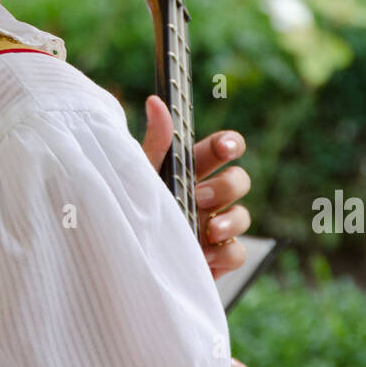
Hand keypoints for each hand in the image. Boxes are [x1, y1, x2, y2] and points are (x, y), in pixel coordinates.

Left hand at [141, 95, 250, 279]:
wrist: (121, 265)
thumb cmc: (129, 214)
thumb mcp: (141, 177)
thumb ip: (156, 143)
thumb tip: (155, 101)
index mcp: (189, 171)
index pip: (222, 148)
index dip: (230, 144)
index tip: (226, 149)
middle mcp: (205, 197)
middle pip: (240, 180)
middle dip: (226, 186)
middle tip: (199, 196)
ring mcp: (214, 229)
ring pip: (244, 215)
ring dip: (230, 220)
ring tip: (208, 230)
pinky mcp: (216, 259)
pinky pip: (237, 252)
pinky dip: (224, 254)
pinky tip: (203, 256)